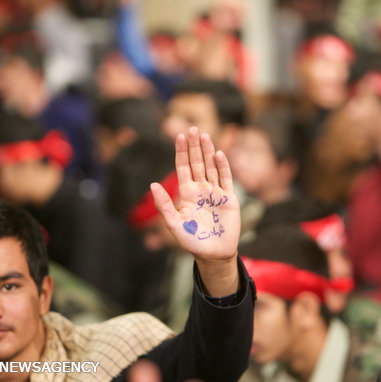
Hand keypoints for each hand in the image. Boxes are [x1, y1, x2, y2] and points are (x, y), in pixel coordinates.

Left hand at [152, 127, 240, 295]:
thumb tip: (152, 185)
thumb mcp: (174, 224)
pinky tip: (218, 154)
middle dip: (194, 146)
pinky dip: (222, 166)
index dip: (181, 152)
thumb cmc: (192, 241)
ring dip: (208, 151)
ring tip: (204, 135)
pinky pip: (226, 178)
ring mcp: (215, 192)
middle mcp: (201, 189)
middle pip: (197, 163)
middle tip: (193, 128)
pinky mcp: (229, 198)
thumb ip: (163, 205)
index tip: (179, 136)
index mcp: (187, 193)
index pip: (183, 168)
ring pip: (211, 167)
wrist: (213, 253)